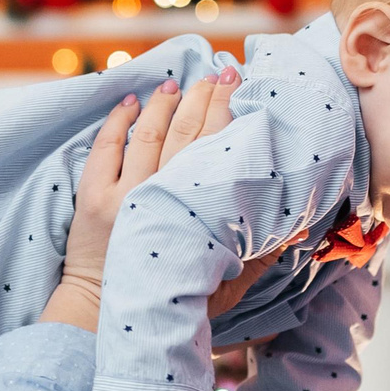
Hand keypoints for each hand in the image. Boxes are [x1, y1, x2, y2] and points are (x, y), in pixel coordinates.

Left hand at [40, 68, 273, 331]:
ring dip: (168, 103)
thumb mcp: (225, 287)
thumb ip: (260, 257)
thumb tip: (298, 230)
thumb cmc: (174, 304)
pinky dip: (120, 119)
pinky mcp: (91, 196)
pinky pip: (106, 146)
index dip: (230, 115)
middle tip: (223, 73)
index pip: (216, 151)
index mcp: (193, 216)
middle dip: (206, 97)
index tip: (244, 88)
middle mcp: (159, 197)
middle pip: (186, 134)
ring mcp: (122, 194)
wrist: (106, 318)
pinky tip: (134, 101)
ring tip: (183, 81)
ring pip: (149, 134)